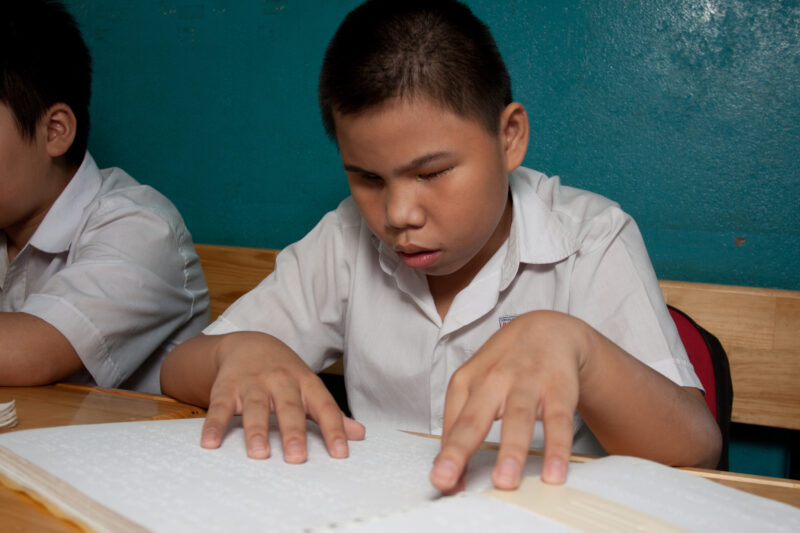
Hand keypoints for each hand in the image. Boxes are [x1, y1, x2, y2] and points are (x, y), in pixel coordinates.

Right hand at [199, 332, 364, 461]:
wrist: (249, 344)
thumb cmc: (285, 374)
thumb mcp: (310, 389)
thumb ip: (331, 414)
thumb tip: (360, 435)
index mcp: (306, 383)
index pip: (324, 407)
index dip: (334, 429)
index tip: (340, 454)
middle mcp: (281, 381)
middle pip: (289, 406)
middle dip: (293, 432)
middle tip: (297, 458)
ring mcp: (253, 382)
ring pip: (255, 406)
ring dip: (256, 430)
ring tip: (259, 453)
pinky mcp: (226, 386)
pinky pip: (220, 406)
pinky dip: (215, 424)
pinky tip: (210, 443)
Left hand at [430, 311, 587, 490]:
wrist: (548, 330)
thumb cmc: (505, 366)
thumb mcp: (476, 386)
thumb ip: (460, 427)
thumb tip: (452, 476)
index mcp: (468, 381)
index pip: (452, 423)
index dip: (445, 454)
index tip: (440, 483)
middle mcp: (493, 380)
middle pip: (474, 418)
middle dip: (459, 449)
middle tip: (446, 479)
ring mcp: (527, 382)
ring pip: (517, 418)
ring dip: (511, 451)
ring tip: (504, 483)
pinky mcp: (559, 387)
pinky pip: (558, 421)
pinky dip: (557, 448)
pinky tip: (554, 474)